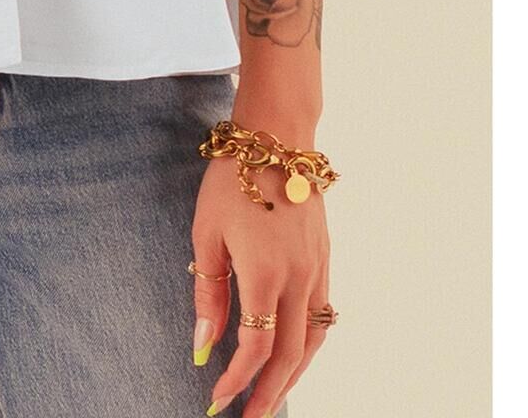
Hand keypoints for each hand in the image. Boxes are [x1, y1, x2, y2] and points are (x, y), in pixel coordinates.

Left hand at [190, 154, 331, 416]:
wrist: (277, 136)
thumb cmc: (233, 179)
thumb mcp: (206, 232)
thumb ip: (208, 292)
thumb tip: (203, 345)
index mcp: (266, 274)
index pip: (255, 347)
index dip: (236, 380)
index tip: (217, 400)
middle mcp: (299, 278)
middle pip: (289, 354)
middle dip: (270, 393)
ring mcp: (317, 268)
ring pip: (313, 340)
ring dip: (294, 374)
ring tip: (273, 397)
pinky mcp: (325, 257)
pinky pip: (323, 314)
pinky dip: (309, 343)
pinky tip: (295, 352)